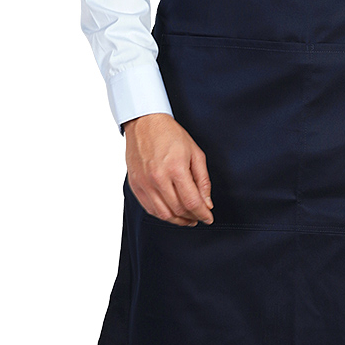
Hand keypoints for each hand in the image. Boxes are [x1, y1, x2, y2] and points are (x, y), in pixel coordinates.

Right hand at [123, 112, 213, 226]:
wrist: (144, 123)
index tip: (209, 218)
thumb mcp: (195, 153)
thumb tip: (207, 203)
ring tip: (187, 218)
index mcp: (176, 168)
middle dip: (192, 218)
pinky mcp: (135, 185)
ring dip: (178, 220)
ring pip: (163, 214)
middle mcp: (158, 178)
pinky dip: (162, 215)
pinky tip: (172, 212)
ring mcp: (144, 183)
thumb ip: (203, 180)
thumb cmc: (170, 134)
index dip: (203, 214)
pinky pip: (149, 208)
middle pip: (178, 210)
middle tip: (200, 217)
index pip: (191, 202)